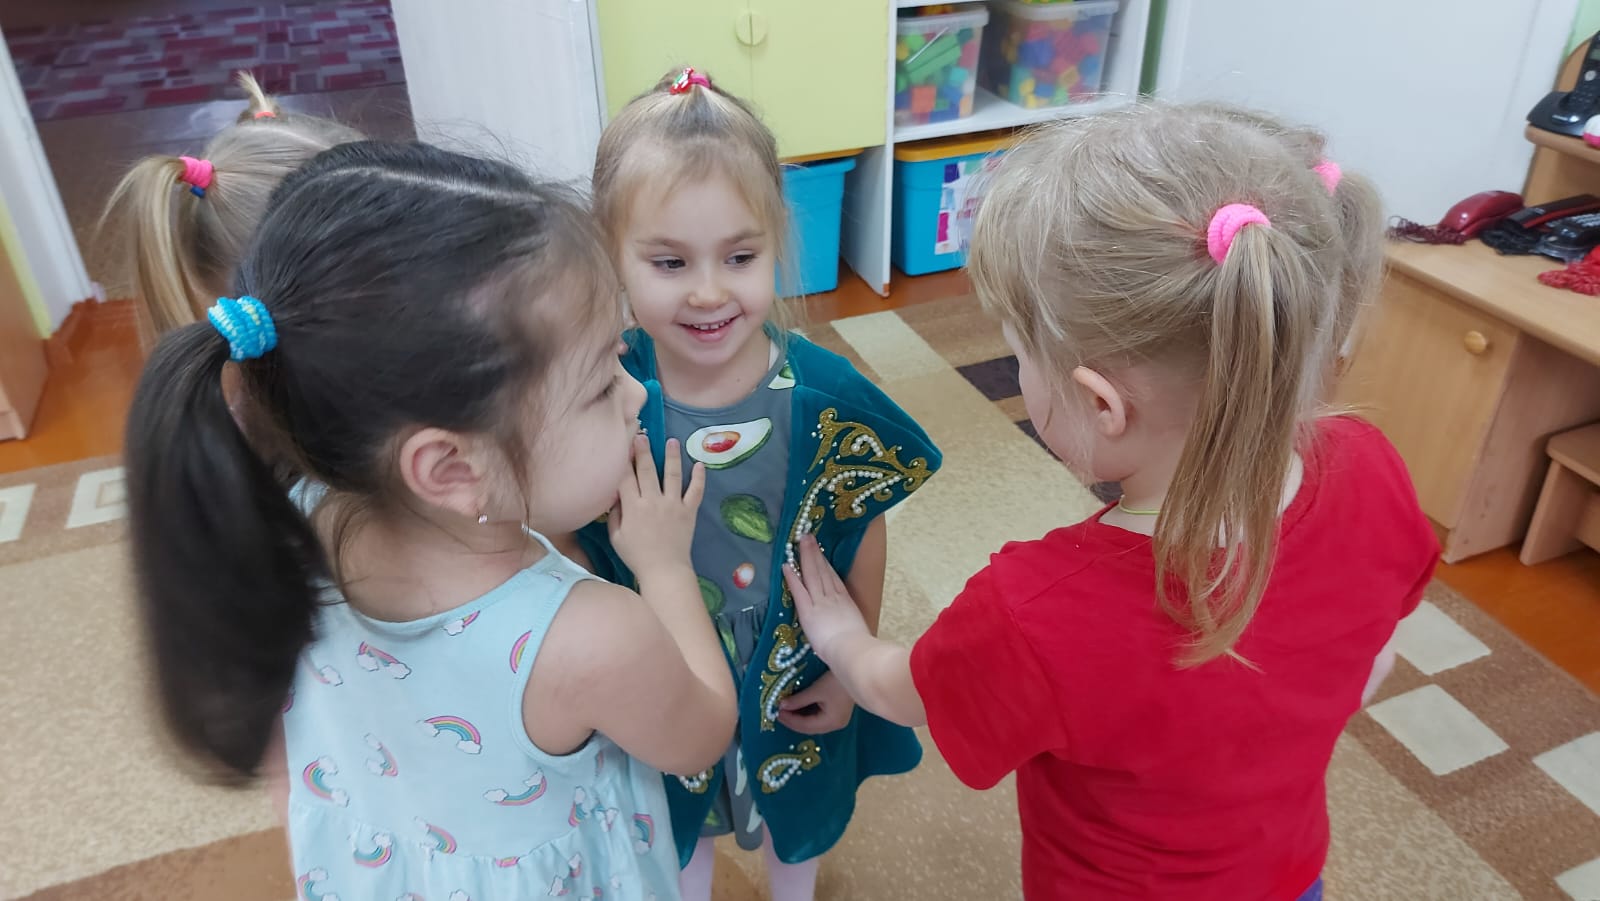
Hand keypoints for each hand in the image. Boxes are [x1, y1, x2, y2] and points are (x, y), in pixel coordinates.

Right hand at [608, 436, 704, 580]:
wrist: (664, 570)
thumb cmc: (637, 555)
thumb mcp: (616, 537)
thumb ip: (614, 515)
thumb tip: (615, 497)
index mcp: (633, 507)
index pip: (626, 478)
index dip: (624, 461)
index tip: (622, 447)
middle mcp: (653, 501)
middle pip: (648, 470)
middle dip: (644, 451)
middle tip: (642, 435)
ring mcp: (673, 505)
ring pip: (673, 475)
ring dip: (672, 457)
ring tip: (671, 441)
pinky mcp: (689, 511)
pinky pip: (696, 491)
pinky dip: (699, 478)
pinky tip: (700, 464)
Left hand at [777, 670, 854, 733]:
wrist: (857, 670)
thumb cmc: (837, 680)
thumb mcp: (816, 689)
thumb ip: (798, 700)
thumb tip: (781, 706)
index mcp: (831, 722)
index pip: (806, 726)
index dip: (790, 720)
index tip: (777, 713)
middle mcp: (835, 724)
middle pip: (810, 727)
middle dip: (793, 721)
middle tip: (778, 712)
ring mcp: (838, 719)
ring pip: (814, 723)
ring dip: (799, 718)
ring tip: (786, 710)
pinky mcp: (838, 712)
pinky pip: (818, 717)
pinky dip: (807, 713)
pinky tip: (798, 707)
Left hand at [784, 535, 869, 663]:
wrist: (853, 650)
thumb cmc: (859, 647)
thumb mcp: (858, 631)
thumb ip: (851, 626)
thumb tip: (852, 629)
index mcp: (846, 603)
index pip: (834, 580)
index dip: (826, 565)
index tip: (821, 553)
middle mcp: (833, 598)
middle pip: (822, 571)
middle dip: (815, 553)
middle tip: (808, 537)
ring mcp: (820, 602)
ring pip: (812, 575)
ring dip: (805, 557)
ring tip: (800, 542)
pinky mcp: (808, 611)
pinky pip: (798, 591)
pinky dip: (792, 577)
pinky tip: (786, 566)